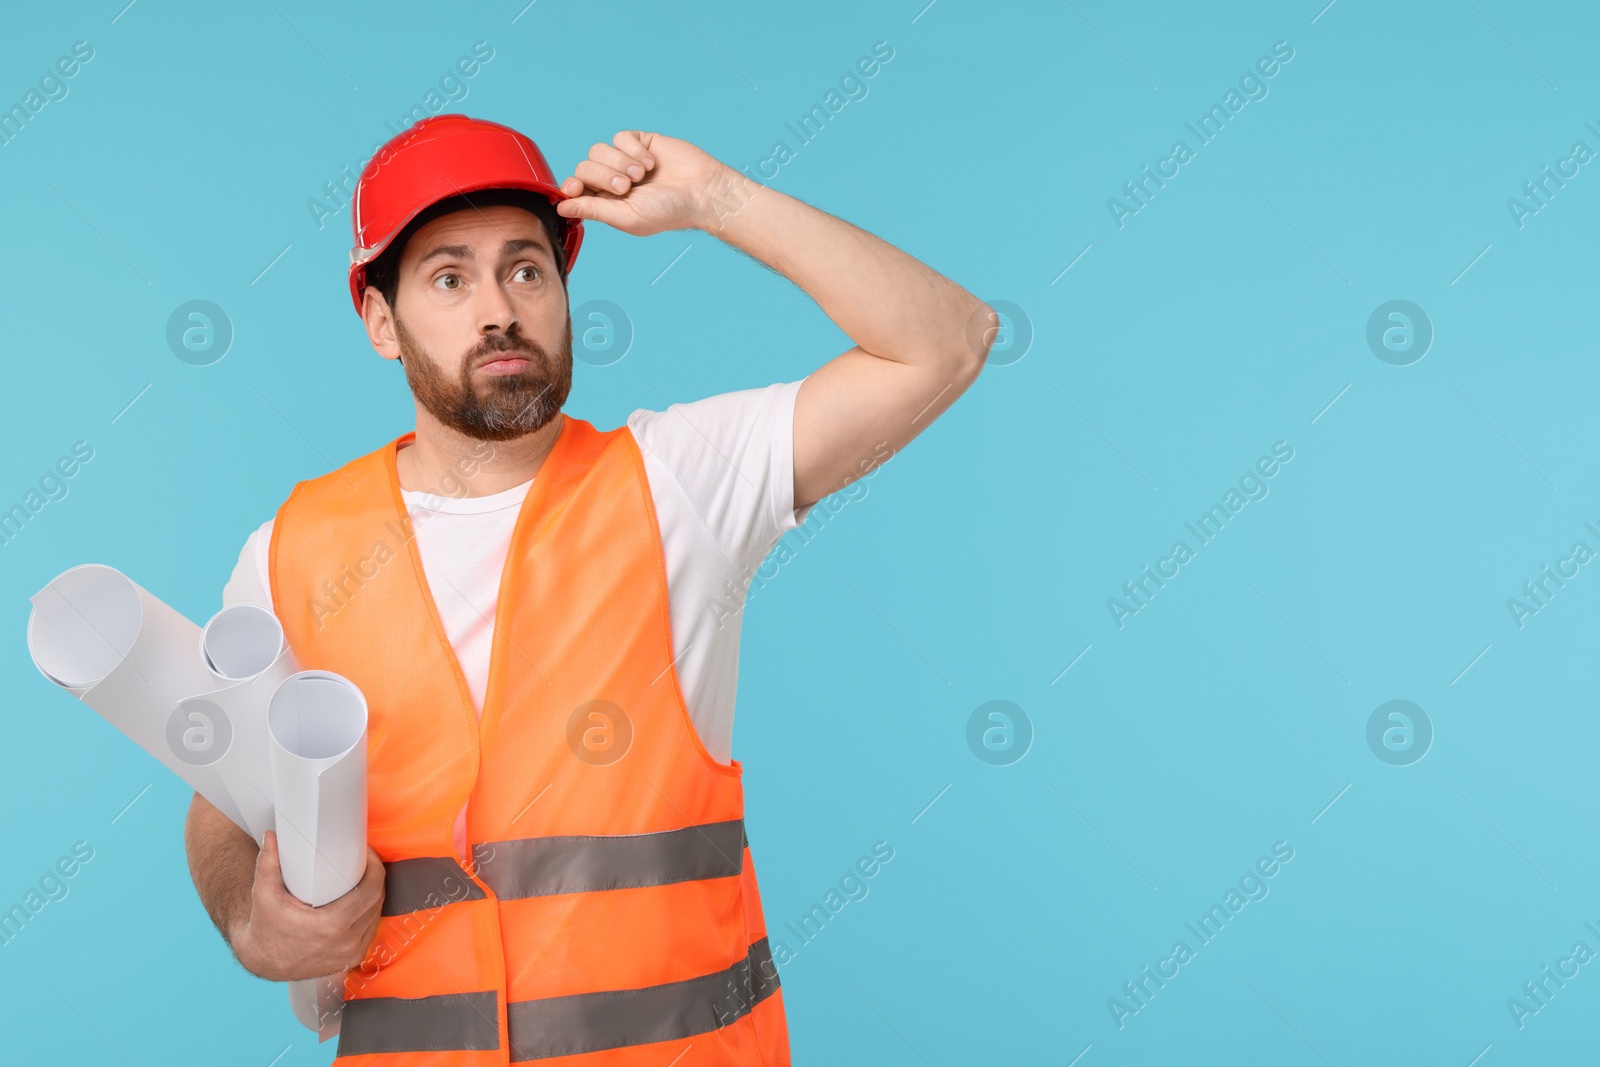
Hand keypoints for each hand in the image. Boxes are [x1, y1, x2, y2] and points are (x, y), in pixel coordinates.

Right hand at [230, 830, 386, 982]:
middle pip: (377, 901)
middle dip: (375, 878)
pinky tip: (363, 901)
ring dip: (374, 896)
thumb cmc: (265, 927)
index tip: (367, 855)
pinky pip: (369, 932)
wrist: (262, 960)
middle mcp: (345, 943)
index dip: (375, 869)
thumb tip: (271, 837)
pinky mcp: (350, 960)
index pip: (371, 891)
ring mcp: (349, 954)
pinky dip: (369, 914)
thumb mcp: (264, 895)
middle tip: (364, 862)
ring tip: (364, 878)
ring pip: (375, 917)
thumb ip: (267, 864)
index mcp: (331, 927)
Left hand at [555, 131, 733, 236]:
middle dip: (603, 176)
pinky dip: (633, 149)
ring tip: (642, 175)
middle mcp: (612, 180)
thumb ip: (593, 210)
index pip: (576, 188)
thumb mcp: (627, 217)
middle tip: (627, 187)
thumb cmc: (668, 211)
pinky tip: (649, 162)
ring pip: (599, 150)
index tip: (576, 188)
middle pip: (584, 166)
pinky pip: (620, 137)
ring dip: (620, 162)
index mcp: (606, 202)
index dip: (571, 185)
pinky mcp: (639, 142)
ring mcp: (624, 160)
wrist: (701, 192)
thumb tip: (562, 207)